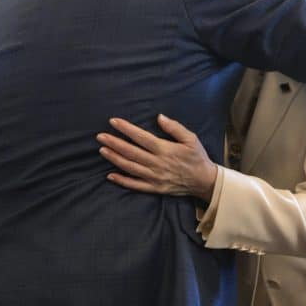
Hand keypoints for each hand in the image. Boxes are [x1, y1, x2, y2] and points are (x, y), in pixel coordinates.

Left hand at [98, 114, 217, 201]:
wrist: (205, 181)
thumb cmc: (197, 157)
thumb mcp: (191, 138)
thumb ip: (174, 127)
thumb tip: (159, 117)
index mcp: (165, 149)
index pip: (141, 137)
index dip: (126, 129)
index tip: (113, 122)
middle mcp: (157, 163)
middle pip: (131, 152)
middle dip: (114, 143)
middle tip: (100, 136)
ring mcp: (155, 177)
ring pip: (130, 167)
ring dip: (114, 159)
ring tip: (102, 150)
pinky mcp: (155, 188)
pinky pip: (135, 185)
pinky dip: (122, 181)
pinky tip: (110, 175)